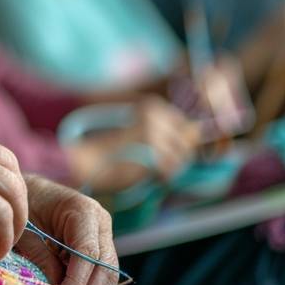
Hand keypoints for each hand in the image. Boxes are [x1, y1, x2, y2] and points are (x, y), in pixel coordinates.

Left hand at [14, 175, 118, 284]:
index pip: (89, 254)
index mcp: (83, 211)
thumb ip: (39, 256)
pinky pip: (100, 280)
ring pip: (108, 280)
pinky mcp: (97, 251)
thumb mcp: (23, 229)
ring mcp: (102, 238)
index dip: (78, 283)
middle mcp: (100, 224)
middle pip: (106, 270)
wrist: (23, 191)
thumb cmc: (19, 205)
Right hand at [67, 96, 198, 190]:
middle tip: (150, 163)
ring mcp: (154, 136)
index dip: (178, 144)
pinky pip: (170, 173)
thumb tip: (199, 133)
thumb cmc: (111, 148)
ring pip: (180, 161)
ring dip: (168, 169)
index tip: (157, 151)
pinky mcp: (151, 155)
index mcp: (152, 105)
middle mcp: (155, 117)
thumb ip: (170, 130)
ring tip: (145, 168)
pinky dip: (160, 179)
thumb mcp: (142, 130)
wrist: (84, 160)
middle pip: (188, 144)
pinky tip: (144, 175)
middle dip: (176, 157)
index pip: (188, 128)